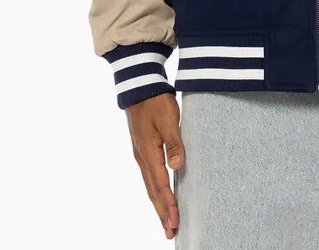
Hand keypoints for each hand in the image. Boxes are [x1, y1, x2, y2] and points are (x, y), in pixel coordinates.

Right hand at [126, 93, 185, 239]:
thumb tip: (178, 167)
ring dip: (159, 205)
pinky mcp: (143, 150)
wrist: (140, 86)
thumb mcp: (168, 119)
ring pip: (150, 186)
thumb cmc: (155, 101)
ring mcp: (141, 155)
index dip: (168, 204)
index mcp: (148, 152)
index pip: (160, 184)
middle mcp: (142, 158)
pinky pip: (150, 177)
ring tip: (167, 222)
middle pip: (153, 191)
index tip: (175, 221)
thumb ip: (174, 143)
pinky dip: (156, 191)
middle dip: (162, 213)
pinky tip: (161, 196)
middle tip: (170, 233)